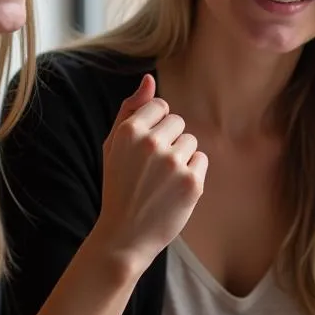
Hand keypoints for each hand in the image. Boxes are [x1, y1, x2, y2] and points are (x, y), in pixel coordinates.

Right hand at [93, 74, 207, 270]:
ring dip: (181, 158)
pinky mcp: (192, 183)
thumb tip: (149, 79)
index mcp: (129, 131)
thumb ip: (130, 110)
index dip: (155, 127)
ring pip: (191, 142)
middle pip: (178, 122)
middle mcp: (151, 143)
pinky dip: (192, 174)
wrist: (124, 236)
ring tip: (161, 181)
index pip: (160, 106)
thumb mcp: (113, 147)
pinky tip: (174, 190)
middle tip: (152, 169)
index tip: (146, 148)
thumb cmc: (119, 188)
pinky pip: (201, 160)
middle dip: (169, 141)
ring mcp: (173, 163)